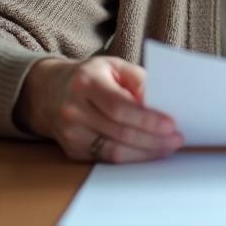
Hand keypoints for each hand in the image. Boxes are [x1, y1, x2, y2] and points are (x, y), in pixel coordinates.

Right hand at [14, 55, 183, 163]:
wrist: (49, 92)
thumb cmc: (90, 77)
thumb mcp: (113, 66)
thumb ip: (138, 79)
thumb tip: (159, 101)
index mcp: (86, 83)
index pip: (119, 107)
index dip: (147, 119)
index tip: (171, 124)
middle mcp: (74, 109)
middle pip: (119, 132)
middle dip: (153, 139)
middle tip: (176, 139)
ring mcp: (70, 133)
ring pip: (114, 152)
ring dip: (145, 153)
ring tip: (166, 148)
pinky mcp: (72, 150)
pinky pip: (106, 159)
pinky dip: (131, 158)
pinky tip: (147, 152)